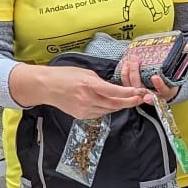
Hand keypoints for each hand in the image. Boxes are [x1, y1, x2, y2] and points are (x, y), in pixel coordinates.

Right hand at [14, 62, 153, 119]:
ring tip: (129, 100)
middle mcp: (87, 99)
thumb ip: (100, 81)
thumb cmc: (64, 75)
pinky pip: (100, 113)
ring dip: (119, 105)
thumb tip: (112, 88)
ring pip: (108, 110)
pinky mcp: (81, 116)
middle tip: (140, 98)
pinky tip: (110, 103)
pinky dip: (107, 108)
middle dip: (128, 101)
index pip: (112, 91)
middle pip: (113, 103)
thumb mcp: (85, 72)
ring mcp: (84, 109)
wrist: (46, 87)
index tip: (138, 92)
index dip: (127, 93)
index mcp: (88, 84)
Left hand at [118, 55, 180, 101]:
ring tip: (130, 60)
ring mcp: (142, 94)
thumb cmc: (172, 77)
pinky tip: (125, 64)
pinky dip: (125, 75)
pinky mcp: (134, 90)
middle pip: (142, 89)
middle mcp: (154, 95)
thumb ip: (182, 59)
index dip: (159, 85)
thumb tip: (185, 46)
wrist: (166, 88)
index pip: (163, 91)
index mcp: (167, 92)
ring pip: (132, 87)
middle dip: (137, 74)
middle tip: (136, 61)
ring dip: (129, 74)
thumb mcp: (180, 70)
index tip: (155, 77)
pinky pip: (127, 85)